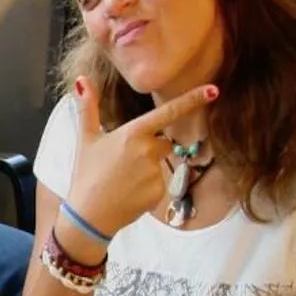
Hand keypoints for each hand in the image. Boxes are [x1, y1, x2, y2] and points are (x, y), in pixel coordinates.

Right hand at [63, 77, 219, 241]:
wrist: (88, 215)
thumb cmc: (86, 174)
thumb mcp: (85, 139)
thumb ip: (88, 108)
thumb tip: (82, 80)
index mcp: (133, 133)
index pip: (168, 113)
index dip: (192, 100)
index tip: (213, 90)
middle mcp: (148, 150)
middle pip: (163, 143)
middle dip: (150, 150)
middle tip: (122, 164)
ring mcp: (155, 172)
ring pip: (160, 164)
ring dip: (147, 170)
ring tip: (123, 181)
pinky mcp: (159, 192)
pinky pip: (160, 184)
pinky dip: (148, 188)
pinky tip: (130, 193)